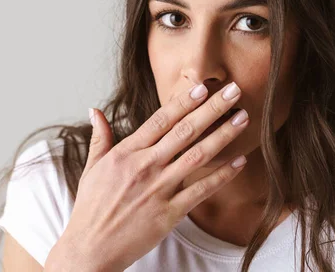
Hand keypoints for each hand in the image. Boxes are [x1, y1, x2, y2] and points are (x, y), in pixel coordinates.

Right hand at [48, 81, 248, 271]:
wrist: (91, 248)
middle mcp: (145, 166)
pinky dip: (222, 176)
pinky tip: (240, 162)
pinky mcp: (170, 213)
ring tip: (243, 119)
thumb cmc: (92, 207)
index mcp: (126, 153)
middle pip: (185, 131)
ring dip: (223, 135)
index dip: (184, 101)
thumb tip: (95, 110)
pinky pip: (202, 190)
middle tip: (234, 91)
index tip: (204, 87)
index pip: (161, 119)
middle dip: (212, 109)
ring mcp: (159, 189)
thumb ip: (100, 137)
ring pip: (198, 156)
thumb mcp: (91, 168)